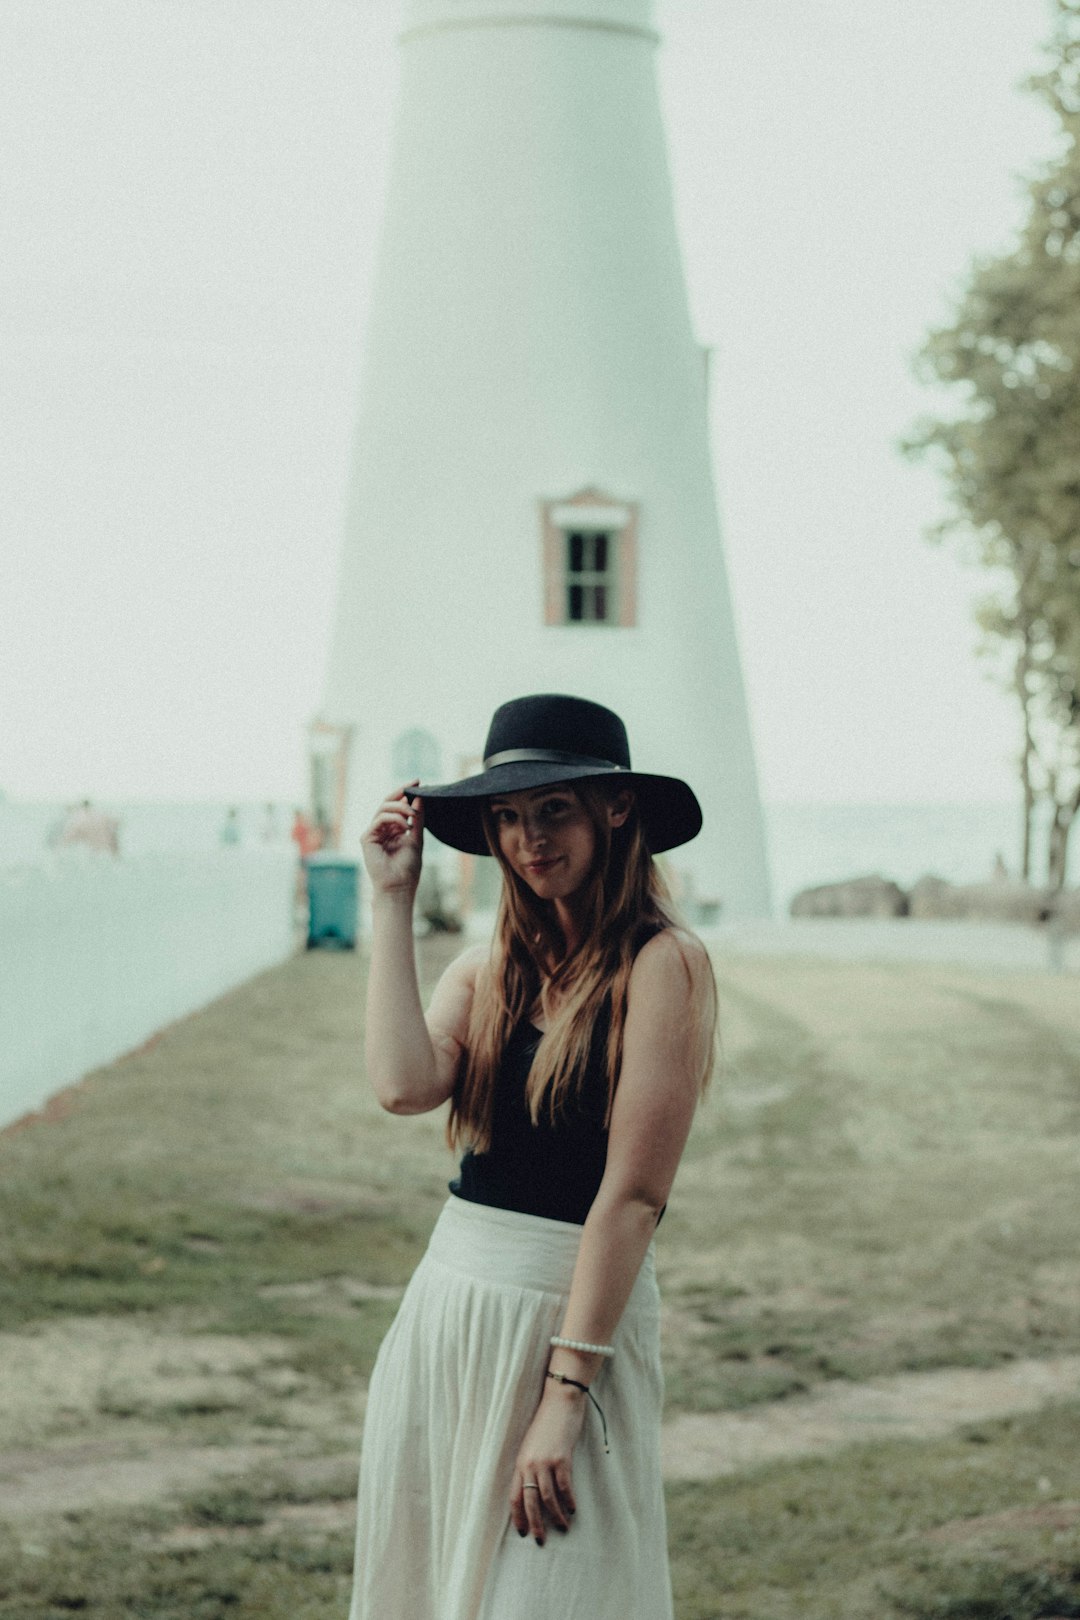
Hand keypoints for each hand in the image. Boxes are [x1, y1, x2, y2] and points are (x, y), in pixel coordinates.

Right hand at [360, 784, 423, 896]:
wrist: (399, 886)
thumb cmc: (408, 868)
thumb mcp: (416, 838)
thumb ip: (417, 819)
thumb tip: (419, 798)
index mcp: (393, 829)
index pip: (397, 806)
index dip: (405, 793)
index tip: (418, 782)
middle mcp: (382, 829)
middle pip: (387, 803)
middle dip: (401, 792)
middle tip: (414, 785)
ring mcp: (373, 833)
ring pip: (383, 808)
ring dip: (399, 807)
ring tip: (412, 814)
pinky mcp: (367, 838)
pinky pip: (379, 820)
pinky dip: (392, 818)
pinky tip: (404, 825)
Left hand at [509, 1378, 584, 1544]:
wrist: (560, 1401)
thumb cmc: (547, 1422)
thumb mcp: (532, 1444)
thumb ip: (531, 1465)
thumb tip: (534, 1488)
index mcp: (520, 1462)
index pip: (514, 1496)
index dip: (517, 1516)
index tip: (522, 1532)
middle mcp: (529, 1464)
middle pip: (529, 1501)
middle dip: (535, 1524)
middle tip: (540, 1540)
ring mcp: (545, 1461)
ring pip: (547, 1498)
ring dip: (555, 1516)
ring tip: (563, 1527)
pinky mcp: (562, 1458)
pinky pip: (564, 1486)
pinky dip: (569, 1500)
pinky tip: (573, 1509)